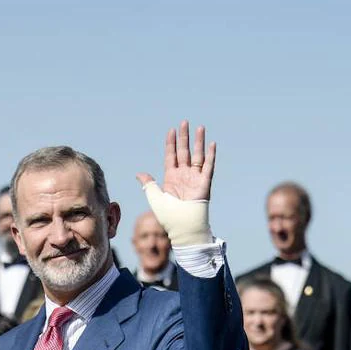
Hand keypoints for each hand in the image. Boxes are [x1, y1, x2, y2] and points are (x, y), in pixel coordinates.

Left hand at [136, 121, 215, 246]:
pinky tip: (211, 144)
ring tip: (199, 127)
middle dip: (184, 137)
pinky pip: (208, 166)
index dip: (171, 143)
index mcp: (171, 178)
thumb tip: (139, 173)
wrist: (183, 227)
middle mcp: (184, 175)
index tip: (171, 130)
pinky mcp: (204, 183)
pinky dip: (211, 155)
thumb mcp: (154, 198)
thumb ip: (148, 184)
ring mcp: (194, 178)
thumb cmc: (168, 216)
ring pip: (197, 155)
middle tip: (184, 122)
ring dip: (198, 142)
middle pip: (184, 152)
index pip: (171, 156)